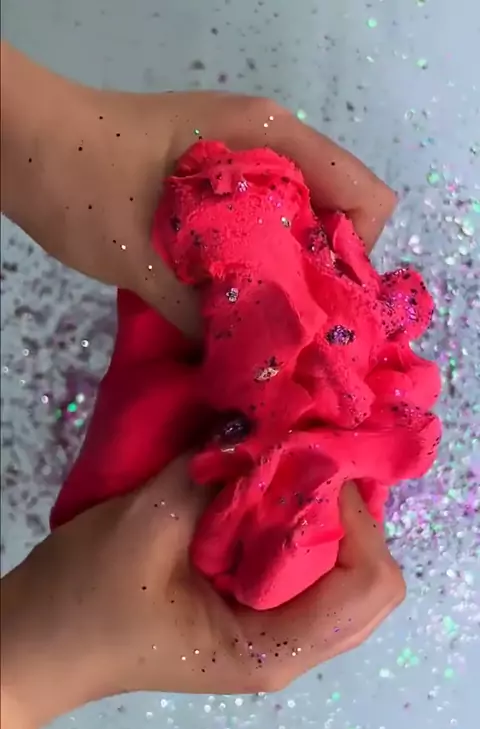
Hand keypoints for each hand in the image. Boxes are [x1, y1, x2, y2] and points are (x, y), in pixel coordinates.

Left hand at [1, 43, 395, 335]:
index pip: (365, 200)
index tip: (319, 314)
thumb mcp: (146, 256)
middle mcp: (271, 148)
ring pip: (299, 231)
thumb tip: (259, 368)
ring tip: (260, 328)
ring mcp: (245, 166)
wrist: (22, 148)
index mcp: (271, 139)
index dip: (354, 264)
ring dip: (287, 280)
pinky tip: (230, 306)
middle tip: (290, 336)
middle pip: (338, 220)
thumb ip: (208, 310)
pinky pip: (262, 232)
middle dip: (322, 281)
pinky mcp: (218, 189)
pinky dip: (256, 271)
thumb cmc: (81, 183)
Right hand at [1, 455, 404, 728]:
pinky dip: (303, 531)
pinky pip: (309, 575)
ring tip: (295, 473)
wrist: (35, 643)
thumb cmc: (85, 598)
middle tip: (309, 464)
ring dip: (329, 522)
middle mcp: (289, 649)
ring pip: (345, 579)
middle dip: (352, 519)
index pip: (370, 583)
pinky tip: (272, 495)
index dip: (356, 516)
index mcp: (274, 647)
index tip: (310, 465)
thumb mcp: (146, 524)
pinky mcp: (251, 617)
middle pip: (372, 586)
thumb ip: (212, 471)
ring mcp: (272, 636)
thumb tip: (261, 418)